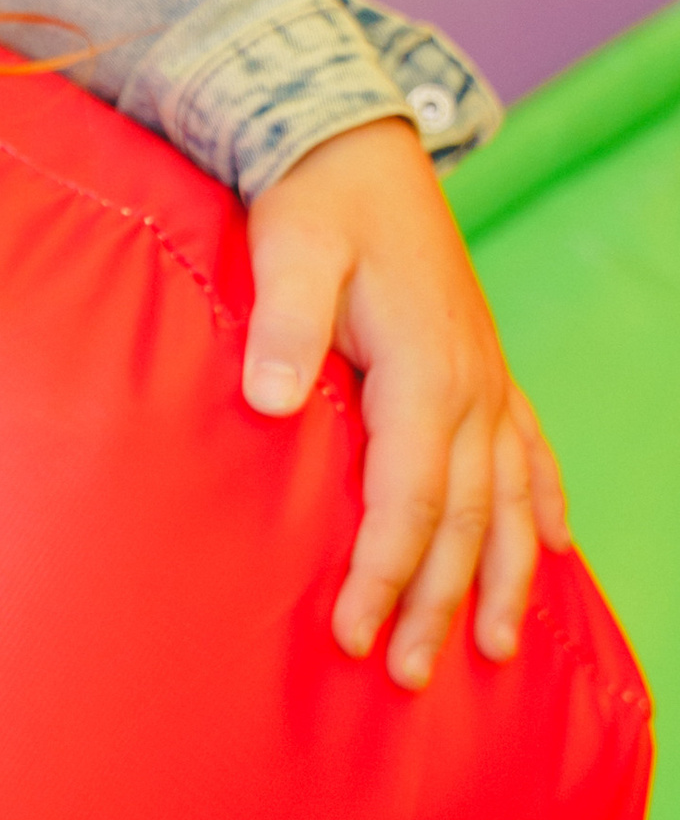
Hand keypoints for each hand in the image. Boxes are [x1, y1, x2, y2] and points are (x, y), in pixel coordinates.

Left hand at [243, 117, 567, 690]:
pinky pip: (529, 452)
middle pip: (461, 518)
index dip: (385, 572)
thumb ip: (283, 325)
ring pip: (505, 499)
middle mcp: (471, 383)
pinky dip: (541, 507)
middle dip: (437, 603)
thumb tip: (269, 399)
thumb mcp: (289, 250)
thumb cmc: (313, 202)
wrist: (354, 143)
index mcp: (424, 369)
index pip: (410, 498)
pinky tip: (550, 556)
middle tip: (408, 675)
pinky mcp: (485, 368)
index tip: (353, 633)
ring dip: (498, 578)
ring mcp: (488, 378)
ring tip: (492, 651)